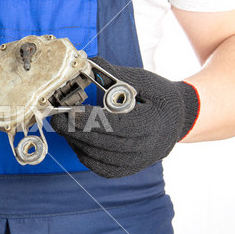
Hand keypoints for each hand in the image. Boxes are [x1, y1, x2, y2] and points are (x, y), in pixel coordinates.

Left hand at [51, 57, 199, 177]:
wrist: (178, 119)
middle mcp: (147, 148)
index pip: (116, 126)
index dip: (89, 120)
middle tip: (56, 118)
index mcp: (153, 124)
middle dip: (75, 131)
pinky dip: (83, 153)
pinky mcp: (127, 170)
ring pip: (98, 157)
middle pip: (103, 143)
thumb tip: (85, 63)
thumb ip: (114, 74)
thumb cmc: (158, 97)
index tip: (68, 112)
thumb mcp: (143, 80)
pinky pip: (99, 166)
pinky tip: (76, 138)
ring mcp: (137, 163)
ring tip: (63, 125)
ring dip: (76, 141)